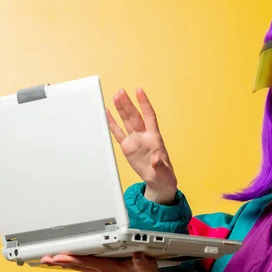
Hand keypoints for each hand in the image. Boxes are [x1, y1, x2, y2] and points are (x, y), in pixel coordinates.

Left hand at [41, 252, 166, 271]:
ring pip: (79, 266)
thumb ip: (142, 261)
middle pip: (78, 265)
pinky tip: (66, 262)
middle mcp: (104, 270)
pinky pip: (84, 266)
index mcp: (111, 267)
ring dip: (64, 263)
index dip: (73, 259)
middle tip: (46, 258)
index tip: (60, 256)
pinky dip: (73, 263)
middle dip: (61, 262)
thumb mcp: (147, 266)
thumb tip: (137, 255)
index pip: (88, 262)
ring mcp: (102, 270)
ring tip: (49, 260)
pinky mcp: (103, 269)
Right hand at [107, 88, 176, 204]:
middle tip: (121, 92)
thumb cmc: (163, 174)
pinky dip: (113, 123)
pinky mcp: (127, 147)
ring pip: (126, 121)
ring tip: (115, 96)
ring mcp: (135, 140)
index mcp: (155, 138)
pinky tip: (108, 113)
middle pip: (135, 116)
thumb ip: (159, 164)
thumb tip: (156, 159)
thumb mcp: (163, 171)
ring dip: (121, 109)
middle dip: (128, 104)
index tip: (139, 91)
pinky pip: (118, 133)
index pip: (149, 116)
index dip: (144, 104)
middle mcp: (144, 136)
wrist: (157, 180)